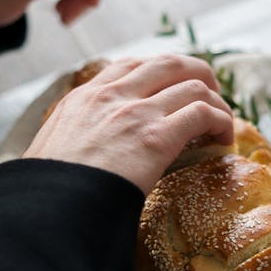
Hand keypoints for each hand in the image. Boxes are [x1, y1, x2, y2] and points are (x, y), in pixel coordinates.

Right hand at [23, 54, 233, 194]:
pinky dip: (222, 121)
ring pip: (194, 85)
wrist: (47, 207)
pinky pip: (203, 113)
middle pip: (170, 63)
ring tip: (222, 121)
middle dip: (198, 72)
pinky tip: (224, 139)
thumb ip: (73, 139)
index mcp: (84, 97)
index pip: (131, 64)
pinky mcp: (157, 137)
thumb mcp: (50, 150)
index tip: (174, 86)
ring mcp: (136, 113)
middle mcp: (112, 95)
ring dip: (216, 100)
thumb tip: (81, 157)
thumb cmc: (46, 191)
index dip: (162, 71)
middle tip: (210, 91)